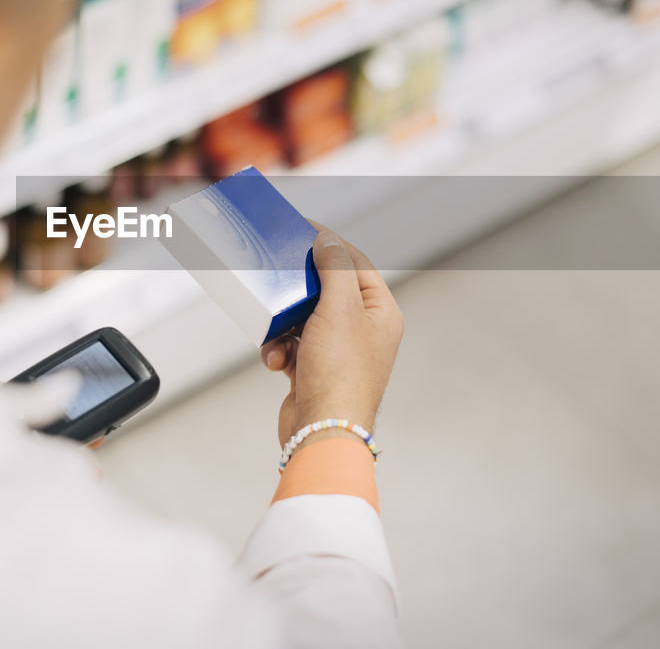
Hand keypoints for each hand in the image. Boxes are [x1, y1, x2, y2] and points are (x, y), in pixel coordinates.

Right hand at [261, 223, 402, 451]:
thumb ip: (335, 268)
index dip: (330, 244)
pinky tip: (278, 362)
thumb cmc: (340, 373)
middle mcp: (364, 332)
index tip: (303, 228)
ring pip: (303, 318)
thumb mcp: (339, 309)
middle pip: (326, 290)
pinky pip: (291, 345)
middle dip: (299, 289)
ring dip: (284, 325)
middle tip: (280, 272)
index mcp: (382, 314)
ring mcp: (339, 352)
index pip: (356, 264)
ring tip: (279, 336)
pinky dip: (280, 350)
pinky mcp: (315, 370)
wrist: (322, 431)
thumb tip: (327, 241)